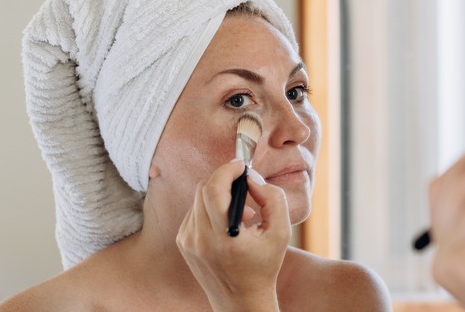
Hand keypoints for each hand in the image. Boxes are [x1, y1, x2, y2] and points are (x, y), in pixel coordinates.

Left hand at [177, 160, 289, 311]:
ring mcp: (188, 241)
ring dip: (219, 193)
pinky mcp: (183, 242)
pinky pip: (195, 211)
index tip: (241, 165)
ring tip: (242, 210)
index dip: (227, 170)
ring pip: (198, 198)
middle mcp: (200, 239)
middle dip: (223, 177)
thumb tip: (251, 179)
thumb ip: (272, 198)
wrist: (241, 301)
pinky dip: (211, 207)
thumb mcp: (281, 232)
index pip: (213, 190)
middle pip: (203, 189)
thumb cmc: (264, 266)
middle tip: (243, 181)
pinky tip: (229, 222)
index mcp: (224, 238)